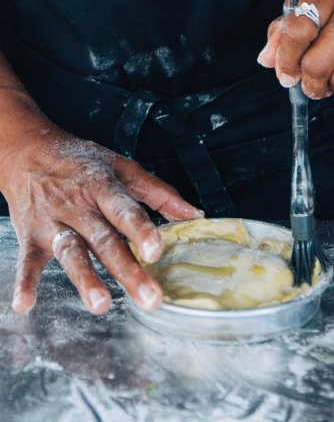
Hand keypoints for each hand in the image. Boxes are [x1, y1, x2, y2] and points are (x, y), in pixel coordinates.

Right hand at [2, 128, 202, 314]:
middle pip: (104, 241)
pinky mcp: (31, 235)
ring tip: (100, 304)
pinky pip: (26, 260)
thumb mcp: (121, 167)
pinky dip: (25, 282)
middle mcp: (78, 205)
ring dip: (85, 279)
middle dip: (127, 270)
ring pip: (71, 252)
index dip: (140, 231)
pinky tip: (25, 304)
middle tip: (149, 298)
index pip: (124, 210)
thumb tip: (195, 214)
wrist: (30, 152)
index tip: (156, 253)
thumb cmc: (82, 162)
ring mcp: (52, 222)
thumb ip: (158, 191)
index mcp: (102, 186)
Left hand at [257, 0, 333, 98]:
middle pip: (316, 63)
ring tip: (326, 82)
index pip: (300, 28)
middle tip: (306, 86)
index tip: (284, 76)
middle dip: (307, 82)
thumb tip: (266, 59)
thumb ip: (284, 30)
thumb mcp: (310, 6)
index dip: (287, 58)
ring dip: (326, 88)